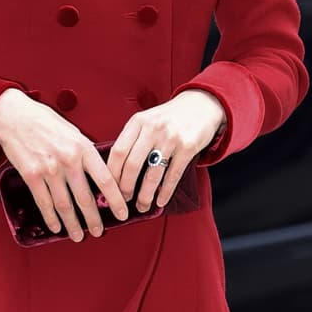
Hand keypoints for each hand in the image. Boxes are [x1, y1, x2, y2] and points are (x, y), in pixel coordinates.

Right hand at [0, 88, 130, 240]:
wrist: (14, 116)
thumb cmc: (45, 122)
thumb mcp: (74, 132)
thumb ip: (86, 152)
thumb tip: (99, 173)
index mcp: (83, 148)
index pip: (105, 180)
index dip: (116, 200)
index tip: (122, 214)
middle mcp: (68, 161)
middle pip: (85, 198)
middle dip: (94, 219)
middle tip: (99, 232)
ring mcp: (49, 170)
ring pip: (65, 205)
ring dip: (73, 224)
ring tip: (78, 236)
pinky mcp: (31, 176)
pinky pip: (44, 203)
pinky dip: (51, 218)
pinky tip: (56, 227)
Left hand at [107, 90, 225, 210]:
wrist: (201, 105)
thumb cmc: (168, 118)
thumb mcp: (147, 120)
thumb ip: (132, 139)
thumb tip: (115, 170)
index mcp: (137, 122)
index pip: (118, 151)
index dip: (112, 174)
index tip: (110, 188)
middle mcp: (152, 129)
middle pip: (132, 165)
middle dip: (126, 188)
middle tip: (124, 201)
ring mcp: (171, 138)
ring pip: (152, 174)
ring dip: (145, 195)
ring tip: (142, 206)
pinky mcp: (187, 147)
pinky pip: (173, 175)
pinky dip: (166, 192)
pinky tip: (160, 201)